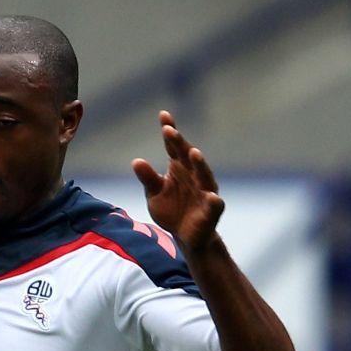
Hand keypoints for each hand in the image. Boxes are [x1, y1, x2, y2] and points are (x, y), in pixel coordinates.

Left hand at [131, 110, 224, 252]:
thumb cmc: (172, 209)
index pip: (174, 146)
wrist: (186, 235)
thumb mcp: (155, 193)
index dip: (170, 131)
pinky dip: (214, 200)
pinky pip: (215, 204)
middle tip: (169, 131)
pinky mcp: (211, 210)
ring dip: (200, 164)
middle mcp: (194, 175)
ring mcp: (205, 191)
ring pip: (204, 175)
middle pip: (187, 156)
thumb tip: (136, 161)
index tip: (163, 115)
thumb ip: (148, 178)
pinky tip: (212, 196)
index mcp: (179, 168)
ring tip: (194, 153)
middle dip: (180, 143)